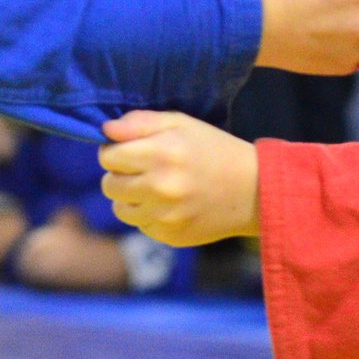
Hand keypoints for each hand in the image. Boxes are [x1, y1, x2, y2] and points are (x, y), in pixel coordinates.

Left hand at [99, 110, 258, 247]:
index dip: (114, 151)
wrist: (253, 191)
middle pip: (109, 184)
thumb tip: (106, 130)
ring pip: (120, 208)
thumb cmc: (213, 150)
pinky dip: (148, 214)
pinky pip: (140, 225)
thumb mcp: (181, 123)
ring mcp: (165, 216)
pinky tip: (170, 204)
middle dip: (120, 175)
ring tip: (156, 187)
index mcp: (161, 153)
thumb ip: (140, 123)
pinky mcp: (170, 236)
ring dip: (130, 197)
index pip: (108, 156)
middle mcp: (160, 187)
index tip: (129, 151)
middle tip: (143, 169)